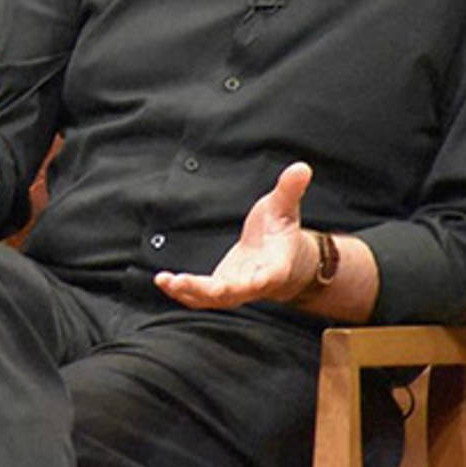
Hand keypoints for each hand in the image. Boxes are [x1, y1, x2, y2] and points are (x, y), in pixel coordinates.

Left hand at [155, 162, 317, 308]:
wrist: (281, 258)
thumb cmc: (282, 231)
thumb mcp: (285, 208)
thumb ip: (290, 190)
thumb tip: (302, 167)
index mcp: (276, 266)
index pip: (269, 276)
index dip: (259, 281)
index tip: (251, 283)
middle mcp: (255, 284)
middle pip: (233, 293)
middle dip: (209, 290)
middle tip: (184, 282)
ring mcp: (236, 290)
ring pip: (212, 299)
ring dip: (189, 293)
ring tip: (167, 281)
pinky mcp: (221, 290)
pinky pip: (200, 296)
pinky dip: (182, 292)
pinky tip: (163, 281)